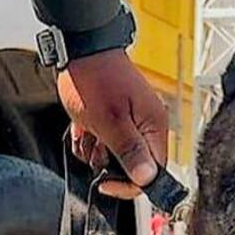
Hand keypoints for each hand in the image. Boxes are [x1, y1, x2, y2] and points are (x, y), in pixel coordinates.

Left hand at [56, 49, 168, 198]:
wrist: (80, 51)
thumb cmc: (95, 79)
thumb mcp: (110, 122)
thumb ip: (129, 151)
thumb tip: (146, 178)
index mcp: (153, 127)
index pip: (152, 174)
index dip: (128, 184)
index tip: (105, 182)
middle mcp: (146, 127)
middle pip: (131, 168)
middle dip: (107, 165)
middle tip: (94, 147)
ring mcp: (130, 123)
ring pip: (113, 158)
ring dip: (94, 154)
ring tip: (87, 133)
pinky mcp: (114, 121)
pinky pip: (102, 145)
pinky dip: (88, 142)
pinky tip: (83, 128)